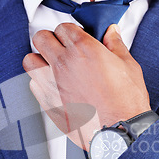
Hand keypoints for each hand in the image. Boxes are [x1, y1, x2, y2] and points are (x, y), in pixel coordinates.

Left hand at [22, 23, 150, 150]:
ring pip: (30, 60)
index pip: (63, 27)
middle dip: (51, 40)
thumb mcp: (127, 65)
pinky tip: (54, 86)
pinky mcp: (47, 102)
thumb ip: (115, 45)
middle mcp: (64, 63)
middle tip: (61, 47)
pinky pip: (33, 84)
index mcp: (83, 49)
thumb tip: (111, 33)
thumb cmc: (124, 103)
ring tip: (52, 65)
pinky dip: (40, 82)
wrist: (119, 131)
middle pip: (41, 38)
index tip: (76, 38)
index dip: (70, 32)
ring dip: (39, 60)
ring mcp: (52, 83)